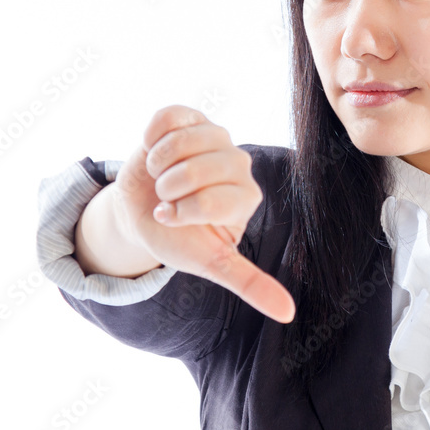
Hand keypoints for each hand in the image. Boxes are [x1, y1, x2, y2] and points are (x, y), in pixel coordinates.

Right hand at [112, 104, 295, 323]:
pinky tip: (154, 150)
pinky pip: (167, 118)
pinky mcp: (190, 116)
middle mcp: (239, 163)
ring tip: (160, 175)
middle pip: (197, 169)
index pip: (212, 200)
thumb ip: (250, 283)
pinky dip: (151, 137)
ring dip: (157, 164)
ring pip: (181, 143)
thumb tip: (288, 314)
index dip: (182, 212)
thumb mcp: (213, 264)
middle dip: (169, 189)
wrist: (141, 210)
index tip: (173, 219)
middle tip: (166, 197)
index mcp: (247, 197)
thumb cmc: (178, 238)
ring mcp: (215, 135)